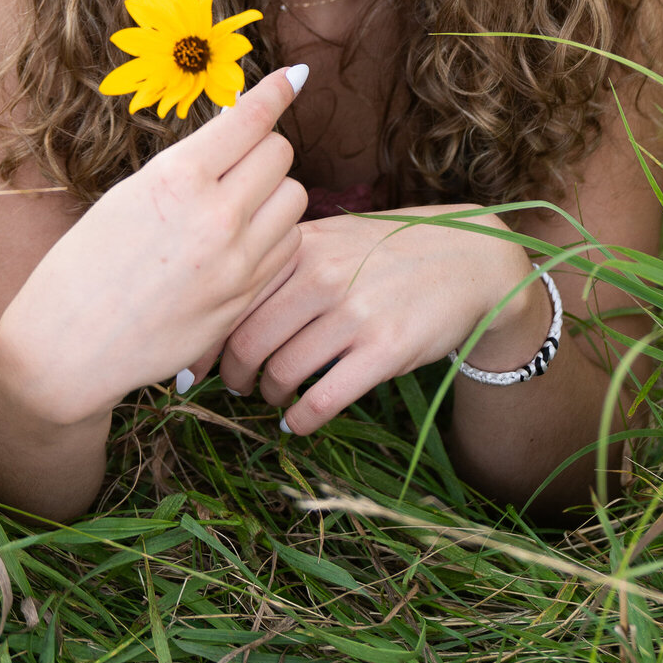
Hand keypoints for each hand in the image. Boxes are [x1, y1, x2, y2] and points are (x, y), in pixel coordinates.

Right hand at [0, 69, 307, 426]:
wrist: (68, 346)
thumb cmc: (86, 263)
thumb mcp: (130, 195)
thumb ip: (190, 165)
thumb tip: (240, 129)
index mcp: (177, 178)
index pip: (251, 118)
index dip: (275, 92)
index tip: (292, 78)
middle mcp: (215, 216)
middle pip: (280, 153)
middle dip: (263, 148)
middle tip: (238, 159)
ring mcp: (236, 262)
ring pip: (295, 198)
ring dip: (274, 193)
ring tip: (239, 204)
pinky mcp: (245, 299)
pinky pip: (288, 247)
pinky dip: (274, 236)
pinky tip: (242, 242)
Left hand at [219, 207, 540, 434]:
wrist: (471, 259)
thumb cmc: (390, 252)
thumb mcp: (335, 239)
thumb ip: (284, 262)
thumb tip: (220, 301)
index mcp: (303, 246)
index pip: (232, 298)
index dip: (206, 340)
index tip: (191, 365)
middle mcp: (323, 276)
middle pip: (248, 342)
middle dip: (233, 376)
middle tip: (233, 386)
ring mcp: (355, 314)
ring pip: (281, 373)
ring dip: (268, 396)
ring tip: (272, 397)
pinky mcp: (385, 350)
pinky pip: (323, 399)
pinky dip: (301, 419)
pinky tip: (297, 422)